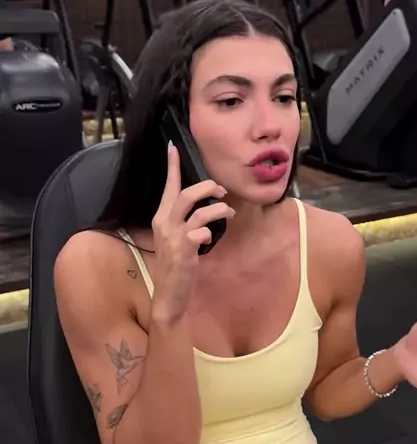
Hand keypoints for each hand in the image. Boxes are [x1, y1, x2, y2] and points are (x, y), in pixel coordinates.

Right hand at [151, 142, 234, 321]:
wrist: (168, 296)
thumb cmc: (175, 266)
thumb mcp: (175, 238)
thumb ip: (184, 221)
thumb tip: (204, 204)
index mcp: (161, 218)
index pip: (168, 187)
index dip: (172, 166)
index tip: (173, 147)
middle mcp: (165, 224)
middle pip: (187, 194)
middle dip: (207, 187)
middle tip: (221, 191)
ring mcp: (174, 238)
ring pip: (199, 212)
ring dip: (218, 210)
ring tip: (228, 213)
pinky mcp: (184, 251)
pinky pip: (202, 233)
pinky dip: (211, 233)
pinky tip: (211, 239)